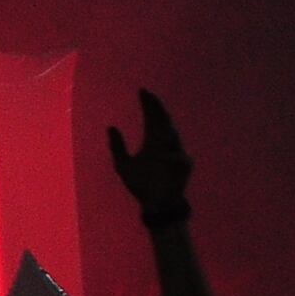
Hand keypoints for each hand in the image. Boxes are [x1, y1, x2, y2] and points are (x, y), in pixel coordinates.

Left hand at [107, 89, 192, 220]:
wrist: (154, 204)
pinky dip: (176, 156)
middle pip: (163, 121)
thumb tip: (111, 127)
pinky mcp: (183, 168)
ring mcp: (175, 154)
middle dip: (157, 109)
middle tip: (149, 97)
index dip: (148, 104)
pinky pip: (181, 159)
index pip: (151, 117)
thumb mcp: (123, 165)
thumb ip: (117, 147)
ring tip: (157, 117)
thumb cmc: (140, 184)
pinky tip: (168, 153)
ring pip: (172, 137)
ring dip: (164, 127)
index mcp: (152, 141)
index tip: (142, 90)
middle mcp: (165, 144)